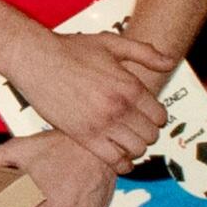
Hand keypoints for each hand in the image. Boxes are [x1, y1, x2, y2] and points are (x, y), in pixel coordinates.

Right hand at [0, 26, 172, 171]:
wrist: (37, 60)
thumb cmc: (72, 49)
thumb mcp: (112, 43)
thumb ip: (144, 53)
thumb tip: (169, 62)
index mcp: (130, 86)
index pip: (160, 116)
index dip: (156, 117)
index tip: (147, 116)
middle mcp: (119, 108)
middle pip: (150, 135)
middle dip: (146, 133)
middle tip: (136, 129)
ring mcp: (102, 124)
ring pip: (135, 150)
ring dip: (134, 148)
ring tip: (126, 141)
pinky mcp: (83, 136)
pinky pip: (113, 160)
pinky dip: (120, 163)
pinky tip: (118, 158)